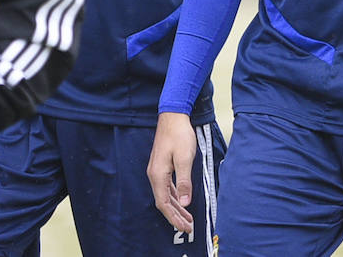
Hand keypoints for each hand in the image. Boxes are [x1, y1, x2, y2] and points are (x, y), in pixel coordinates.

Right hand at [147, 112, 196, 233]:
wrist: (173, 116)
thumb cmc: (179, 134)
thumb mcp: (185, 158)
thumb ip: (184, 181)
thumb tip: (185, 203)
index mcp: (158, 175)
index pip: (164, 204)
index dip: (174, 217)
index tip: (184, 227)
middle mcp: (154, 174)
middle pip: (164, 202)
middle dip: (176, 216)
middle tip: (189, 227)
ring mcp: (157, 170)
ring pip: (166, 195)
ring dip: (176, 207)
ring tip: (187, 218)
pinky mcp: (162, 166)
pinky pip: (167, 187)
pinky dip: (175, 196)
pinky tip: (182, 201)